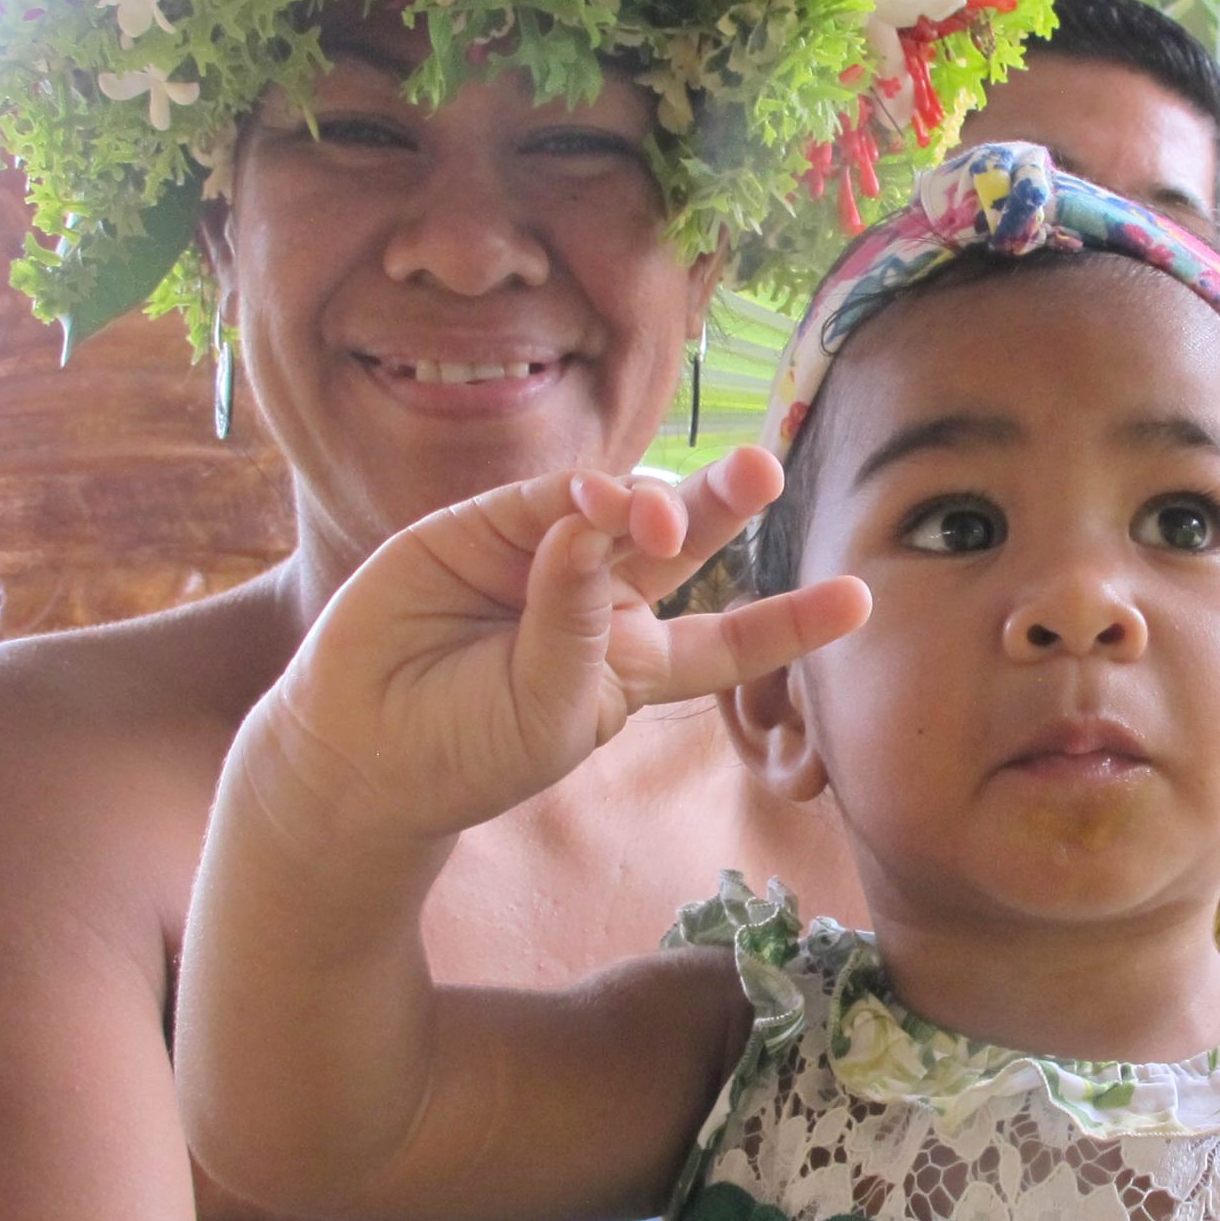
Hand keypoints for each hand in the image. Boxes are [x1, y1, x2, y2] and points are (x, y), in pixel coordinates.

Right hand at [252, 448, 868, 842]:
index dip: (792, 618)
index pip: (731, 638)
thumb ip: (580, 624)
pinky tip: (592, 509)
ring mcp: (546, 557)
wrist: (358, 752)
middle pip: (686, 543)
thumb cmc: (467, 753)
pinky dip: (579, 501)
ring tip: (659, 517)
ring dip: (655, 498)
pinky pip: (550, 502)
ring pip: (623, 507)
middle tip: (767, 468)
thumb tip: (602, 518)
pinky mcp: (487, 526)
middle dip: (729, 503)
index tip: (861, 599)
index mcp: (636, 665)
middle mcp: (603, 602)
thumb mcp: (549, 711)